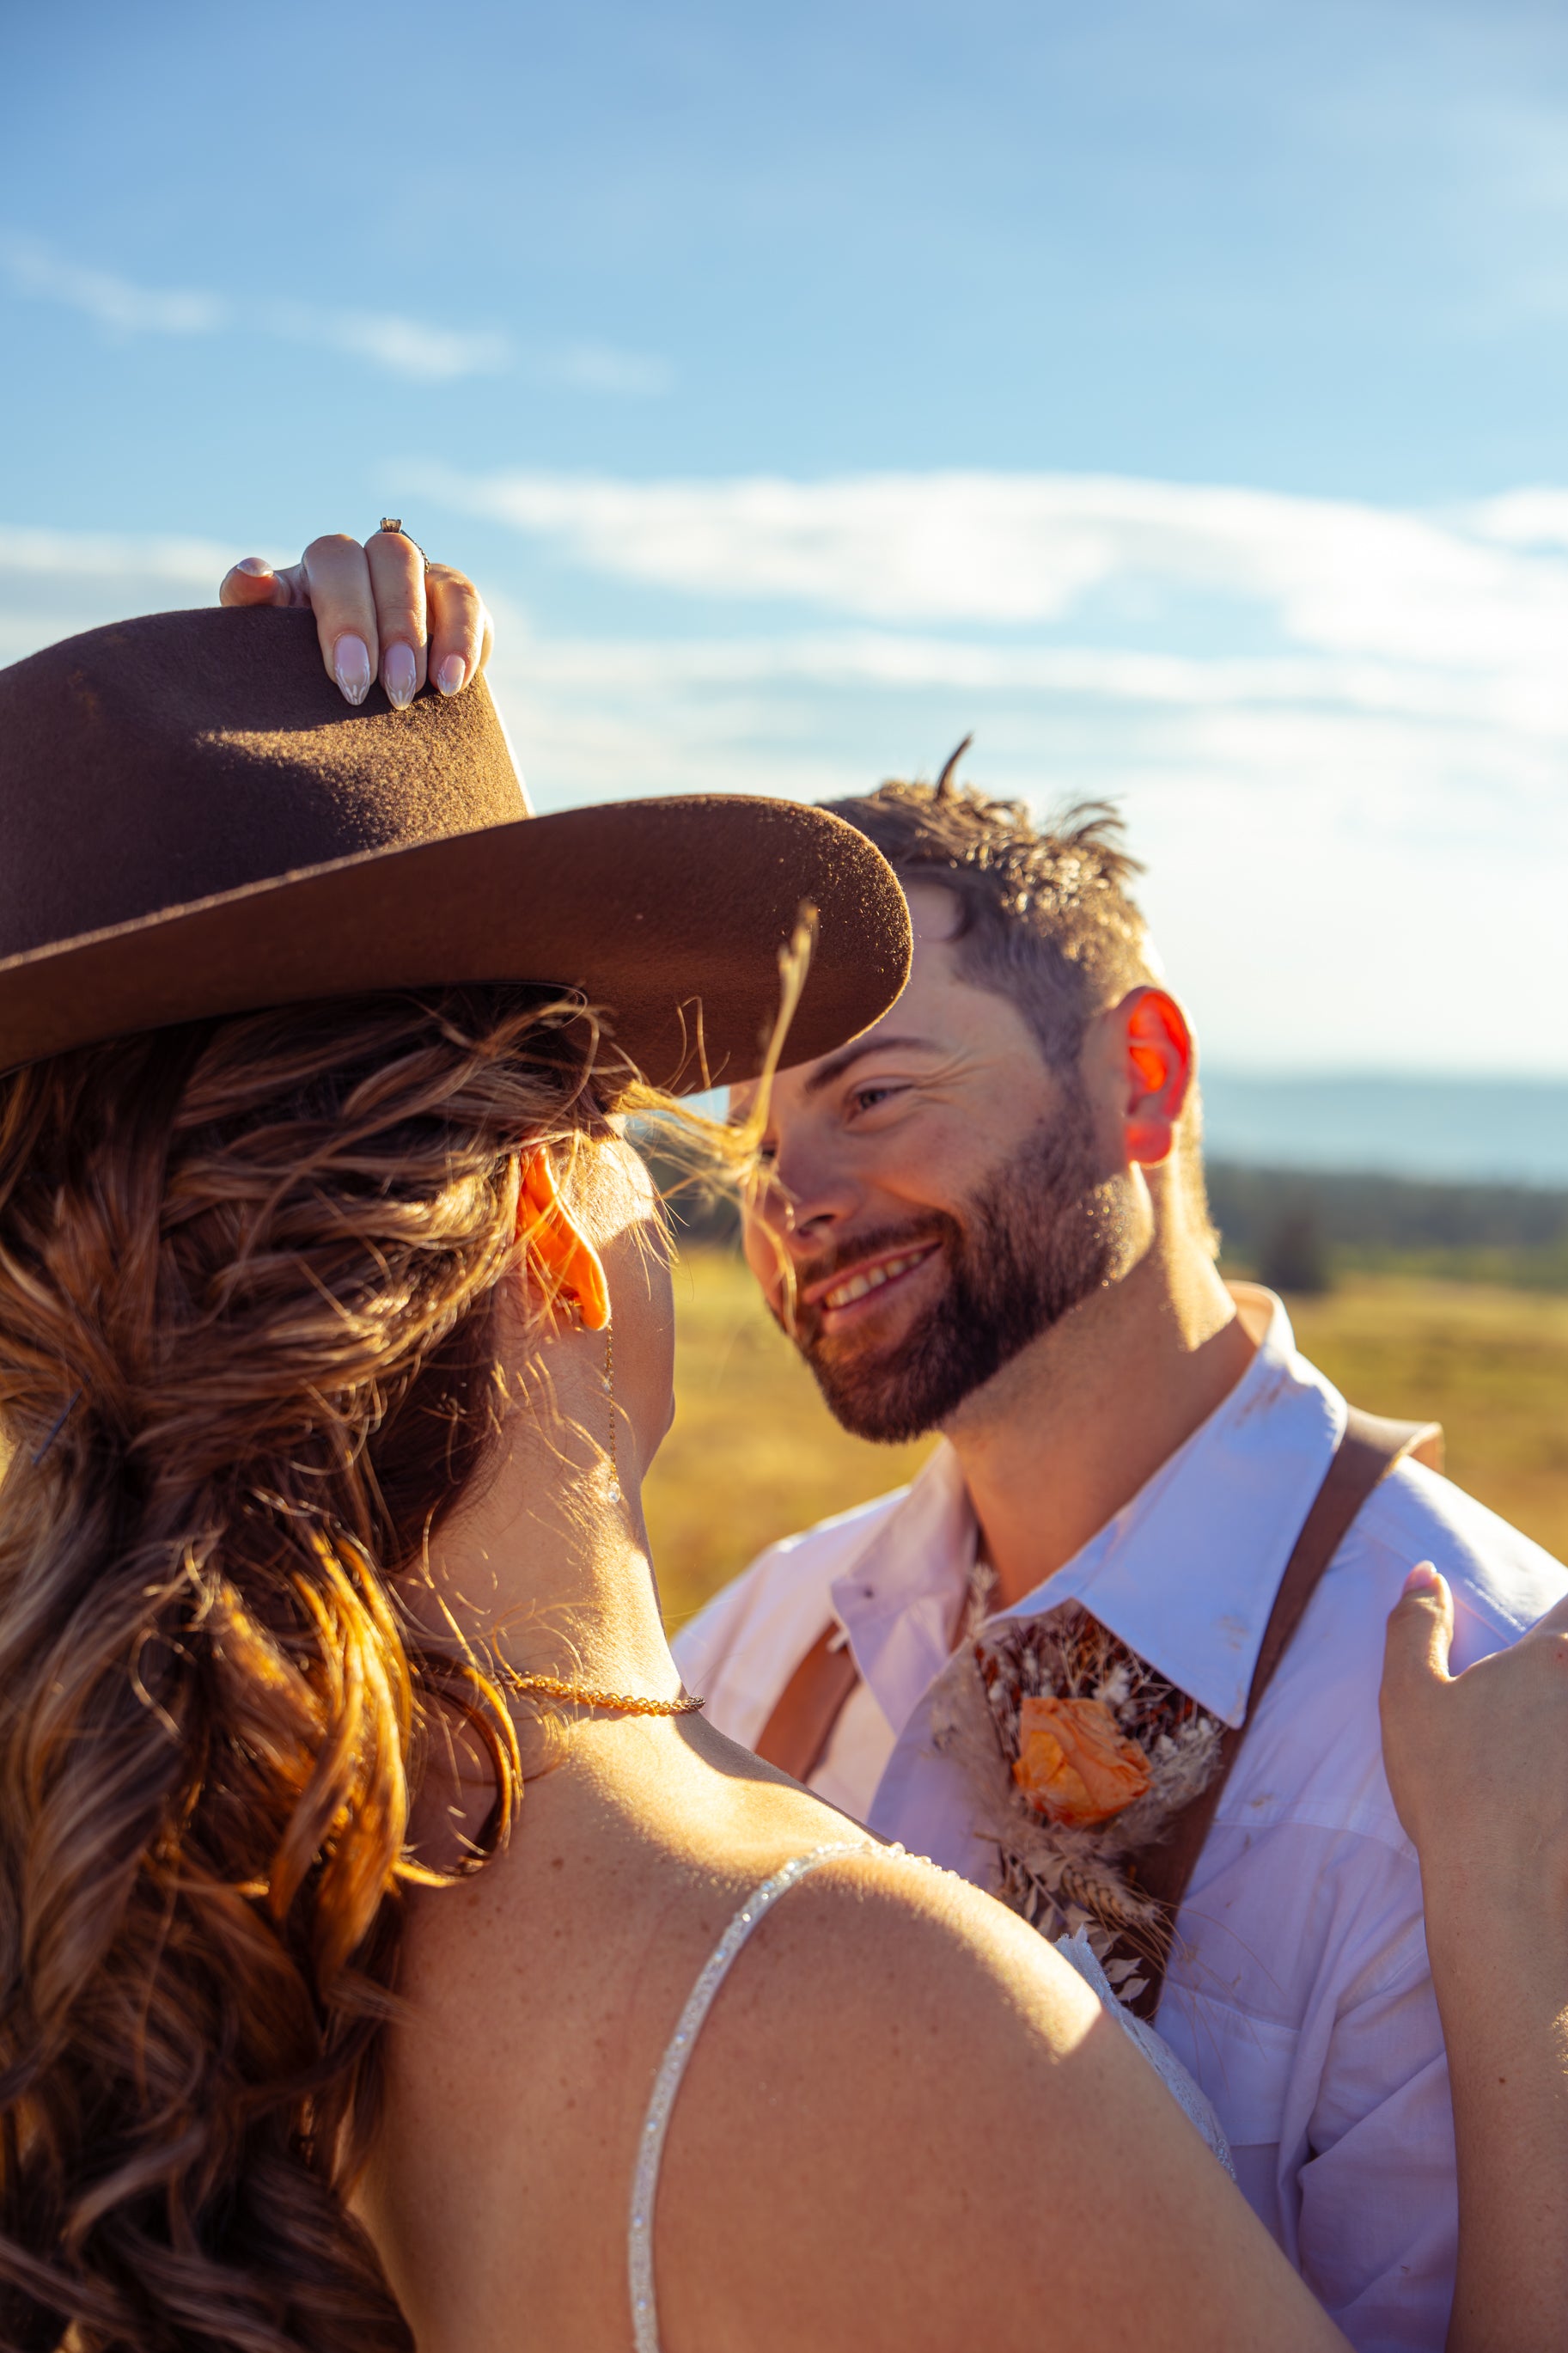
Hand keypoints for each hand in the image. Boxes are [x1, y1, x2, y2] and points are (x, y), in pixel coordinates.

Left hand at [219, 531, 492, 708]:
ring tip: (438, 689)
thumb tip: (253, 578)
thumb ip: (250, 610)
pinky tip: (457, 684)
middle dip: (395, 629)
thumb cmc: (290, 670)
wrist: (338, 706)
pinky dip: (470, 643)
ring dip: (444, 635)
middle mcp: (374, 562)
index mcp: (323, 566)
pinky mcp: (458, 608)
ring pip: (445, 581)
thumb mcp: (262, 643)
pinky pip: (474, 609)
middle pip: (394, 560)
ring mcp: (423, 581)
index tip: (348, 679)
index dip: (346, 614)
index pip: (336, 559)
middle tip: (391, 696)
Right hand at [1381, 1565, 1567, 1914]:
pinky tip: (1557, 1782)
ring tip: (1546, 1745)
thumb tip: (1425, 1572)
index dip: (1563, 1609)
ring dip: (1565, 1717)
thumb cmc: (1450, 1787)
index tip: (1548, 1633)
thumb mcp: (1409, 1695)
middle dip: (1564, 1664)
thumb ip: (1416, 1624)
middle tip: (1539, 1689)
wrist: (1503, 1886)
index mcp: (1553, 1658)